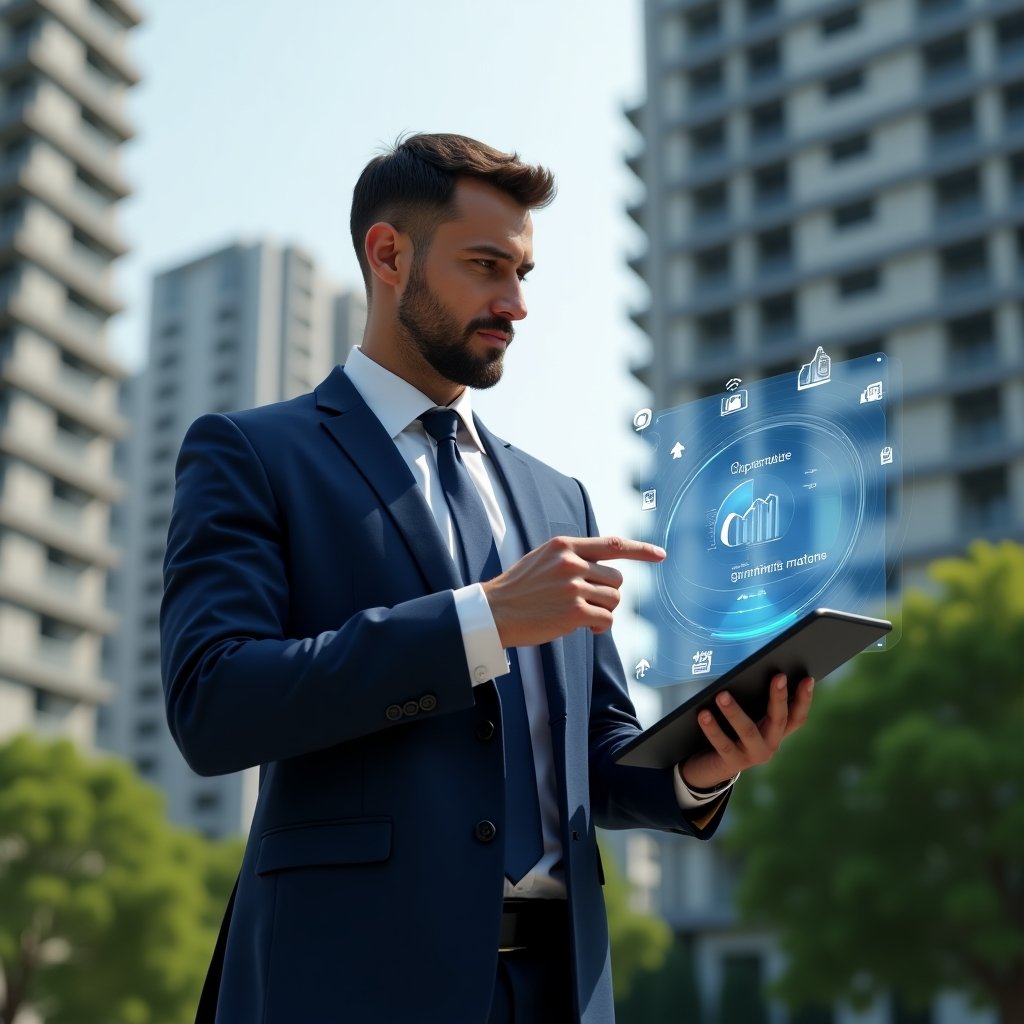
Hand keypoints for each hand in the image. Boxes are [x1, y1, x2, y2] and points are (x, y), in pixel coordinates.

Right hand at [481, 535, 665, 647]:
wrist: (494, 612)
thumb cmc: (519, 589)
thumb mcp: (543, 559)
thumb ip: (572, 557)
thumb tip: (605, 566)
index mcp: (564, 546)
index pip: (612, 544)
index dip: (641, 550)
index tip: (660, 555)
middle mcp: (571, 563)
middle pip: (617, 579)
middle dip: (608, 593)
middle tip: (588, 603)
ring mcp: (573, 587)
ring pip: (614, 599)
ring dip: (604, 611)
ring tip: (583, 615)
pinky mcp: (574, 612)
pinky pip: (606, 619)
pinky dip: (600, 626)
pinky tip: (586, 626)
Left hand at [679, 674, 814, 790]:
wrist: (708, 766)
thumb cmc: (728, 731)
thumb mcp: (744, 716)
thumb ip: (751, 700)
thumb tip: (748, 673)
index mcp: (775, 730)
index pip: (797, 716)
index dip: (804, 699)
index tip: (808, 678)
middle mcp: (770, 744)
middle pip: (779, 720)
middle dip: (779, 697)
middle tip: (778, 676)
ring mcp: (753, 755)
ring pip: (748, 731)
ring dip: (735, 712)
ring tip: (722, 695)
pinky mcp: (733, 763)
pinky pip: (723, 744)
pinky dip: (712, 729)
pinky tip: (703, 714)